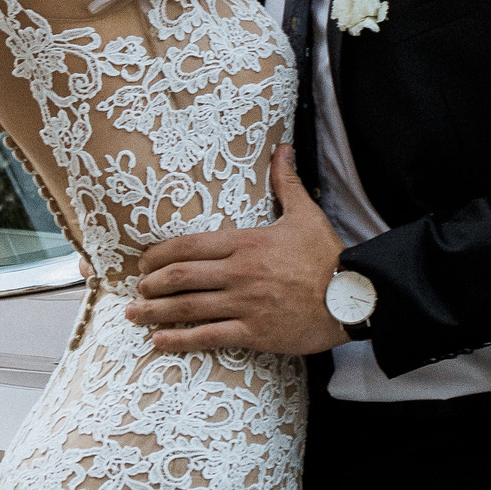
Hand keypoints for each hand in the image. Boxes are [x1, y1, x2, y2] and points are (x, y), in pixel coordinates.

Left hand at [127, 148, 349, 354]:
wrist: (356, 297)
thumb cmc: (328, 256)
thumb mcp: (304, 214)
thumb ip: (285, 182)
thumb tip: (283, 148)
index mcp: (245, 243)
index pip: (188, 245)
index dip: (159, 254)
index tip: (144, 261)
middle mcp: (238, 272)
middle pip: (180, 276)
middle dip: (151, 283)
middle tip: (137, 289)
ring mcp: (245, 304)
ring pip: (188, 307)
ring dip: (155, 311)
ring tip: (134, 314)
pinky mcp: (255, 332)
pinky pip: (209, 336)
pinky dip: (180, 339)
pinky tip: (160, 341)